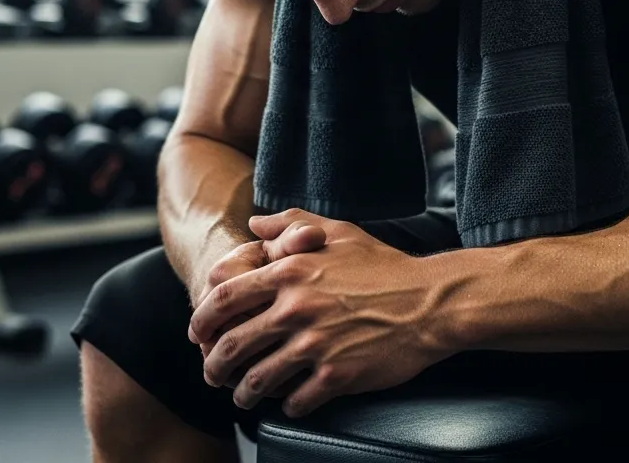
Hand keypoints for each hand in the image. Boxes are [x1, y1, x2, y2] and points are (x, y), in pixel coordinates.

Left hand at [191, 209, 452, 417]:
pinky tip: (291, 403)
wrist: (431, 302)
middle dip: (214, 364)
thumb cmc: (386, 266)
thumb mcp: (338, 231)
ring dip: (245, 392)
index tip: (197, 333)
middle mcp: (296, 309)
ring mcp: (315, 344)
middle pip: (233, 344)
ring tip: (245, 396)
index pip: (224, 298)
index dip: (202, 320)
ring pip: (258, 379)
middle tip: (213, 373)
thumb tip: (255, 223)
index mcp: (290, 273)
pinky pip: (296, 400)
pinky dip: (288, 406)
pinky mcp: (336, 375)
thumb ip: (291, 223)